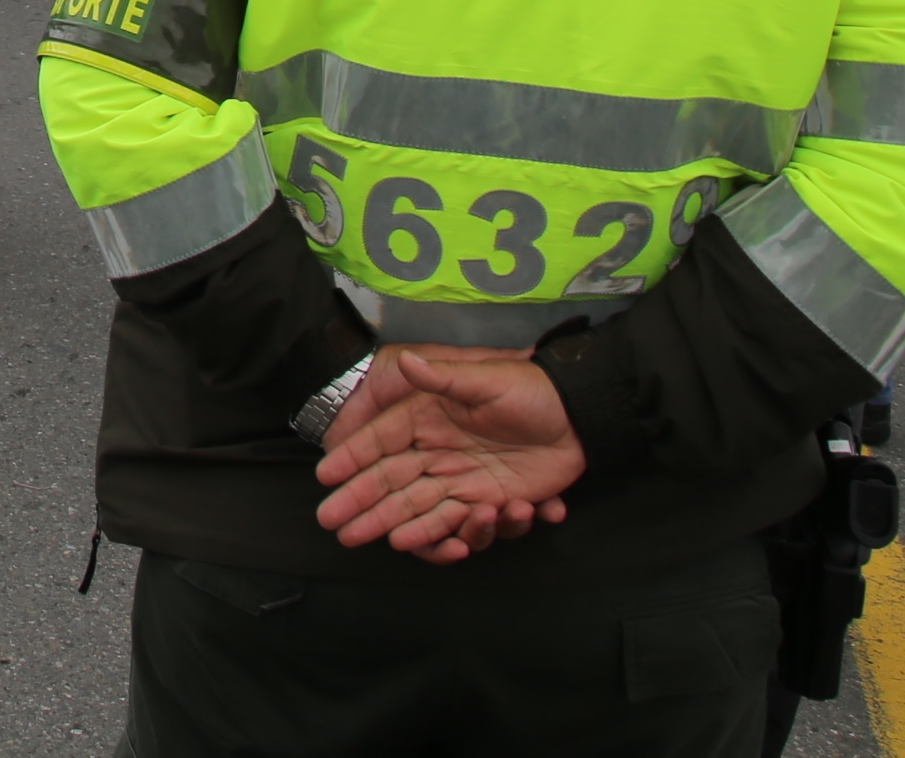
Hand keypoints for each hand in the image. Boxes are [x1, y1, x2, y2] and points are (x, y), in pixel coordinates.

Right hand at [313, 350, 582, 564]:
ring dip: (401, 527)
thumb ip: (443, 377)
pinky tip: (455, 545)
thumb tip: (406, 360)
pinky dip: (455, 536)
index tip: (325, 478)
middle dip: (362, 504)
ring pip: (422, 509)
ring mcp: (462, 479)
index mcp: (427, 418)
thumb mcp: (486, 378)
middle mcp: (437, 451)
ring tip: (388, 543)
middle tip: (335, 526)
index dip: (352, 459)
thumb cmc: (530, 389)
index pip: (381, 442)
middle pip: (392, 483)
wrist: (579, 416)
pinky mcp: (490, 500)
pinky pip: (464, 525)